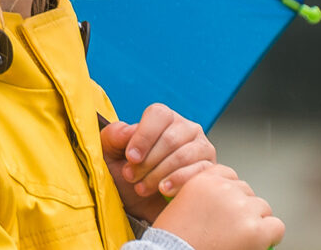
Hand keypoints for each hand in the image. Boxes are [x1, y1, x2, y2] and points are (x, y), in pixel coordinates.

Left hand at [100, 103, 218, 220]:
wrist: (141, 206)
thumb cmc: (126, 177)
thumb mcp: (109, 156)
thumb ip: (113, 136)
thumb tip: (129, 131)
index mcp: (164, 119)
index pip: (159, 114)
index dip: (143, 136)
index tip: (131, 157)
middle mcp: (186, 129)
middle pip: (171, 138)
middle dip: (147, 162)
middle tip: (131, 177)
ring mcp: (202, 148)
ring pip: (185, 155)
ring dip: (158, 174)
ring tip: (143, 187)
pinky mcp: (211, 168)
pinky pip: (200, 171)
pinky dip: (178, 182)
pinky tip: (164, 190)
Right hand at [151, 163, 283, 249]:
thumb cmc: (173, 241)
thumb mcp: (180, 207)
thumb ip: (203, 196)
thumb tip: (224, 200)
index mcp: (204, 181)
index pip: (229, 176)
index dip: (229, 194)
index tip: (225, 208)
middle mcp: (225, 190)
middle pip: (247, 193)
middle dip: (241, 209)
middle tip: (228, 229)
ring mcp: (242, 209)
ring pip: (262, 209)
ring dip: (254, 222)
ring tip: (237, 239)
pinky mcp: (256, 229)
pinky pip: (276, 227)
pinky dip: (270, 236)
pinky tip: (256, 244)